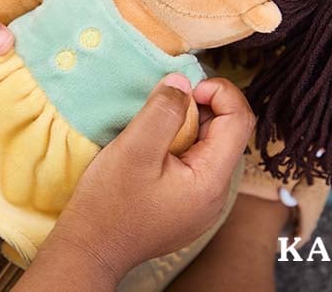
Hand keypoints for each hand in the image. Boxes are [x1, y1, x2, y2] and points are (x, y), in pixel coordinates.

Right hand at [18, 74, 254, 289]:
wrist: (91, 249)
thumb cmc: (109, 202)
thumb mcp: (134, 148)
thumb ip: (163, 111)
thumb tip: (183, 81)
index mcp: (212, 180)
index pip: (240, 120)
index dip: (219, 91)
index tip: (184, 88)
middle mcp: (217, 195)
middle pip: (227, 134)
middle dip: (202, 107)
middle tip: (165, 102)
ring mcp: (203, 205)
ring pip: (210, 149)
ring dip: (189, 127)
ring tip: (156, 125)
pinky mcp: (188, 208)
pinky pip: (196, 166)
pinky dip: (181, 146)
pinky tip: (153, 150)